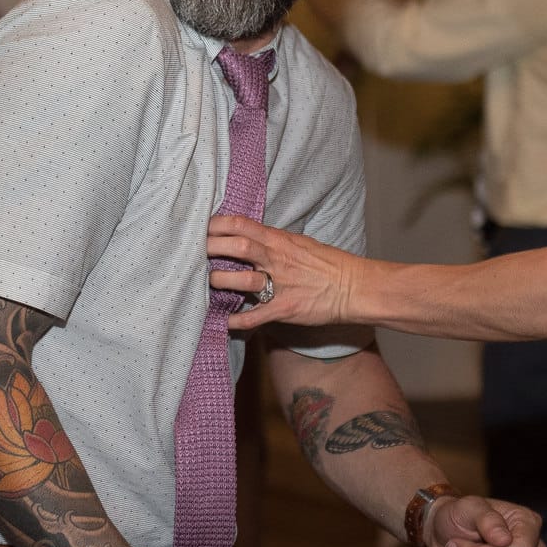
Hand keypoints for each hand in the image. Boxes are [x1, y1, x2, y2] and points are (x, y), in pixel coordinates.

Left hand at [206, 216, 361, 331]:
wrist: (354, 287)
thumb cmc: (329, 265)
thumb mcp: (300, 243)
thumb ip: (273, 241)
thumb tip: (248, 237)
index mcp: (280, 240)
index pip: (241, 225)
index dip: (216, 225)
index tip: (200, 228)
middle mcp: (277, 259)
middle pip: (236, 247)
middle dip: (210, 249)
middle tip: (192, 253)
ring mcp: (281, 285)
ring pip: (241, 281)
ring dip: (219, 282)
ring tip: (208, 283)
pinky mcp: (285, 309)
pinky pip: (254, 317)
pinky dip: (236, 321)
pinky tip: (223, 321)